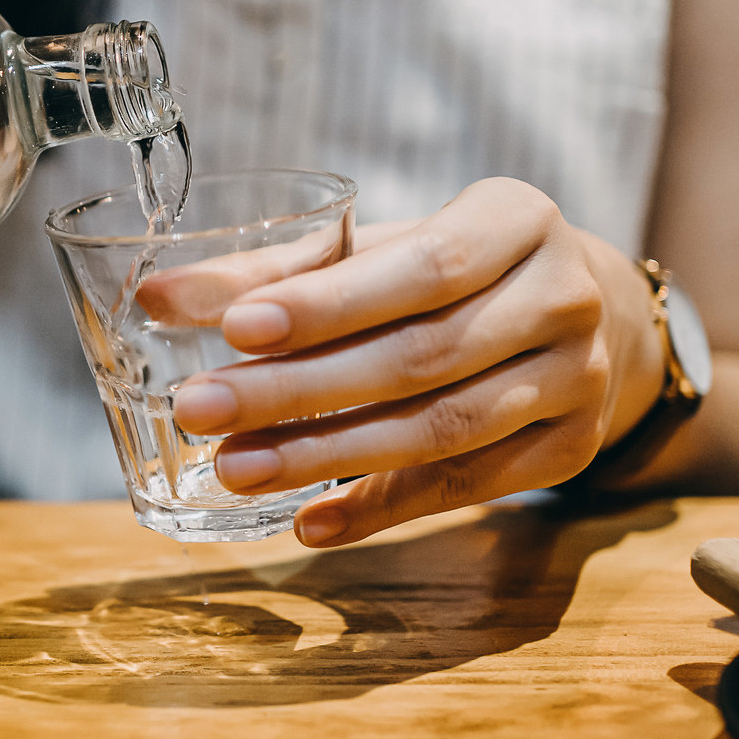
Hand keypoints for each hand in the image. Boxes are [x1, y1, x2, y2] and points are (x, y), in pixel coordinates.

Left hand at [168, 178, 665, 547]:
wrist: (581, 312)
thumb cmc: (451, 271)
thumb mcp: (382, 248)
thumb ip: (275, 271)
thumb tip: (157, 297)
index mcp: (518, 218)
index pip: (421, 268)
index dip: (327, 304)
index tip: (234, 329)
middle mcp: (563, 296)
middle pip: (419, 358)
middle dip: (299, 390)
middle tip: (200, 408)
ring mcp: (578, 379)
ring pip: (440, 431)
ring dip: (327, 456)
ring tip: (235, 467)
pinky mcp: (570, 449)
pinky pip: (465, 488)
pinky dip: (380, 508)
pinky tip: (308, 520)